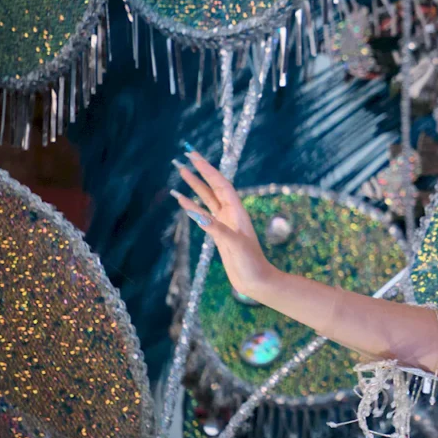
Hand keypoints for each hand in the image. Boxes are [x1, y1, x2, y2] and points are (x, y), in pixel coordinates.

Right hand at [171, 146, 273, 298]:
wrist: (255, 281)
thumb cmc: (250, 262)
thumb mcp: (235, 244)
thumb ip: (216, 229)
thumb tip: (197, 215)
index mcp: (237, 211)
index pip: (220, 184)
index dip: (208, 169)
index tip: (194, 156)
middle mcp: (231, 213)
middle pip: (213, 186)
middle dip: (200, 171)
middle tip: (186, 155)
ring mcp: (224, 222)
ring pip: (206, 199)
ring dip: (195, 185)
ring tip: (181, 171)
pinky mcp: (218, 233)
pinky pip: (203, 214)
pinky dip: (192, 205)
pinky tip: (181, 199)